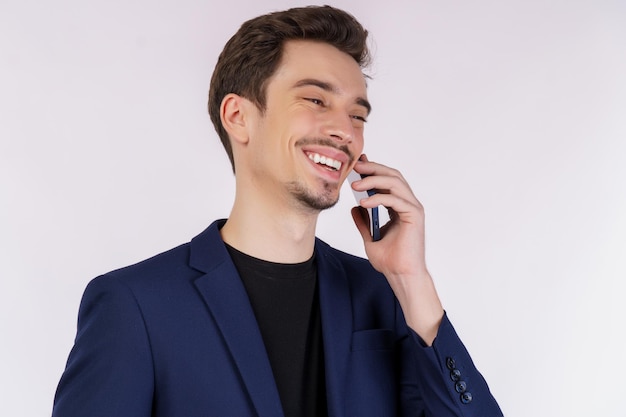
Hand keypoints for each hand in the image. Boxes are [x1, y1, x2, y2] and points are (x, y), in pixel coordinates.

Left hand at [350, 155, 443, 344]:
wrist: (400, 275)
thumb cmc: (390, 260)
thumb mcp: (369, 237)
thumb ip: (363, 222)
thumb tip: (353, 208)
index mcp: (399, 206)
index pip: (387, 180)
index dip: (373, 170)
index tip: (356, 165)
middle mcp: (408, 204)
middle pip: (392, 175)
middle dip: (372, 169)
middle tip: (355, 167)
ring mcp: (413, 208)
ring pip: (395, 183)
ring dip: (373, 181)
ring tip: (354, 185)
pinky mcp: (414, 216)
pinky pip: (395, 200)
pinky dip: (378, 198)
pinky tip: (363, 203)